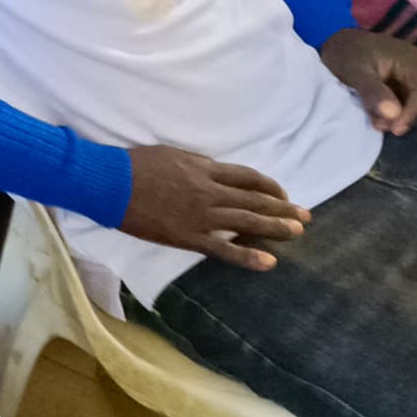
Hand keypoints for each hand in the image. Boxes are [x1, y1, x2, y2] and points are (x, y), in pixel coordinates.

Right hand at [121, 144, 308, 269]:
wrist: (110, 183)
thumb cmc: (135, 164)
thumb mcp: (171, 153)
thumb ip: (197, 164)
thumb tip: (215, 173)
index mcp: (205, 169)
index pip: (248, 178)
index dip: (269, 186)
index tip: (283, 194)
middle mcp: (210, 192)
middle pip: (255, 200)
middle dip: (283, 208)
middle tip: (305, 217)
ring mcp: (202, 216)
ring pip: (247, 223)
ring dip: (275, 228)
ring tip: (297, 233)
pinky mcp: (189, 237)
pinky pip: (224, 250)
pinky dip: (248, 256)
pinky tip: (269, 262)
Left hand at [319, 27, 416, 134]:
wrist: (343, 45)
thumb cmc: (347, 54)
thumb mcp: (355, 71)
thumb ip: (373, 92)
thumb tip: (393, 114)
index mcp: (415, 61)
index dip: (413, 114)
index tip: (395, 130)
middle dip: (408, 118)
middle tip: (380, 124)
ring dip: (405, 119)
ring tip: (377, 119)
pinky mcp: (416, 89)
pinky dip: (402, 117)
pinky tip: (380, 115)